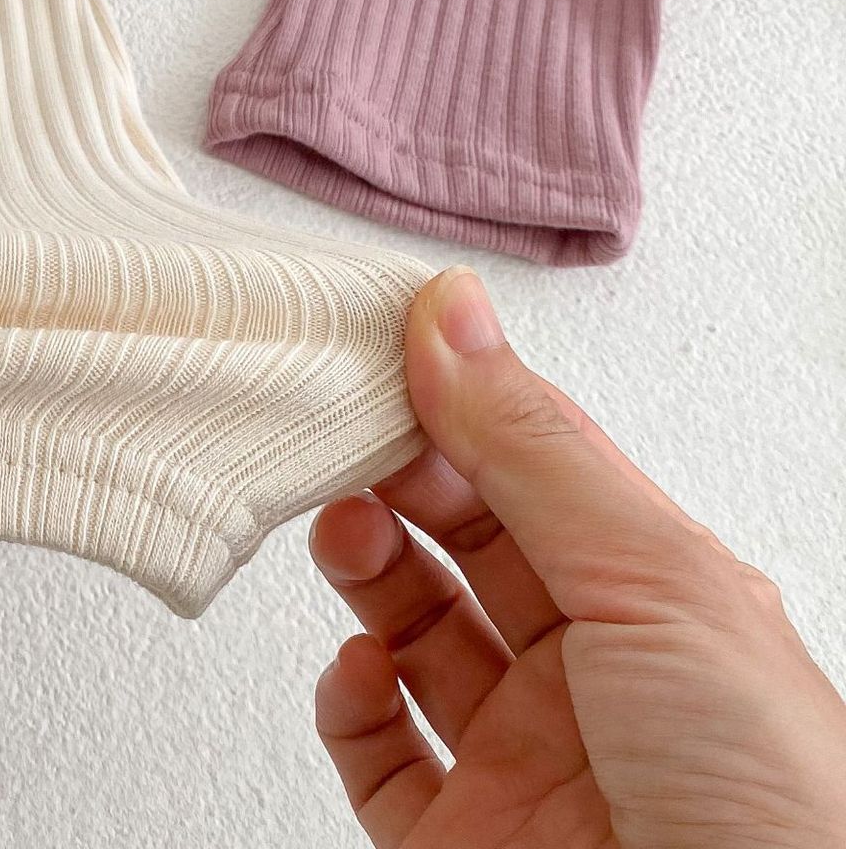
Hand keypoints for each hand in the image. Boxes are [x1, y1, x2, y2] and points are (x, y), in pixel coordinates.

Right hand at [310, 267, 845, 847]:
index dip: (460, 396)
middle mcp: (593, 676)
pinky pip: (377, 754)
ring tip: (343, 531)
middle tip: (341, 429)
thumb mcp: (656, 584)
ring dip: (365, 567)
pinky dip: (348, 700)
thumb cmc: (772, 812)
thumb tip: (453, 316)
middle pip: (468, 539)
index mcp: (661, 600)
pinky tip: (359, 666)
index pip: (539, 465)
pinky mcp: (459, 844)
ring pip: (413, 633)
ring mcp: (525, 763)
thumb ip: (533, 450)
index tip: (378, 342)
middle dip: (400, 474)